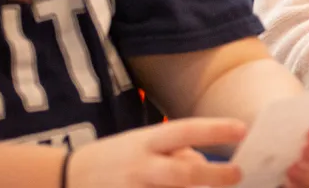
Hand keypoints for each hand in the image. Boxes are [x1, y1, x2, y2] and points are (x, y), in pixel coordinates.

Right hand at [68, 118, 245, 186]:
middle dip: (213, 174)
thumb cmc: (116, 158)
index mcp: (147, 141)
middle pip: (181, 172)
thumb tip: (207, 163)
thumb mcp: (145, 144)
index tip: (243, 130)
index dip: (215, 130)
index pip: (186, 130)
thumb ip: (176, 151)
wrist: (65, 178)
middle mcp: (140, 166)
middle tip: (238, 174)